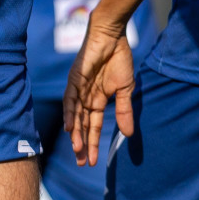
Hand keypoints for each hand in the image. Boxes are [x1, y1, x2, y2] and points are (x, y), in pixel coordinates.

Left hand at [62, 17, 134, 166]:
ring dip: (76, 132)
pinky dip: (69, 113)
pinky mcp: (74, 79)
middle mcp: (86, 97)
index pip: (93, 126)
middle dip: (82, 144)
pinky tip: (70, 127)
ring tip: (77, 150)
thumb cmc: (119, 59)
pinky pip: (70, 99)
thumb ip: (124, 111)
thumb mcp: (125, 89)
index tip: (93, 162)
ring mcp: (78, 89)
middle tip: (82, 163)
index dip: (93, 143)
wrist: (112, 36)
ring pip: (75, 116)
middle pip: (82, 125)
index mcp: (98, 100)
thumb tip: (128, 135)